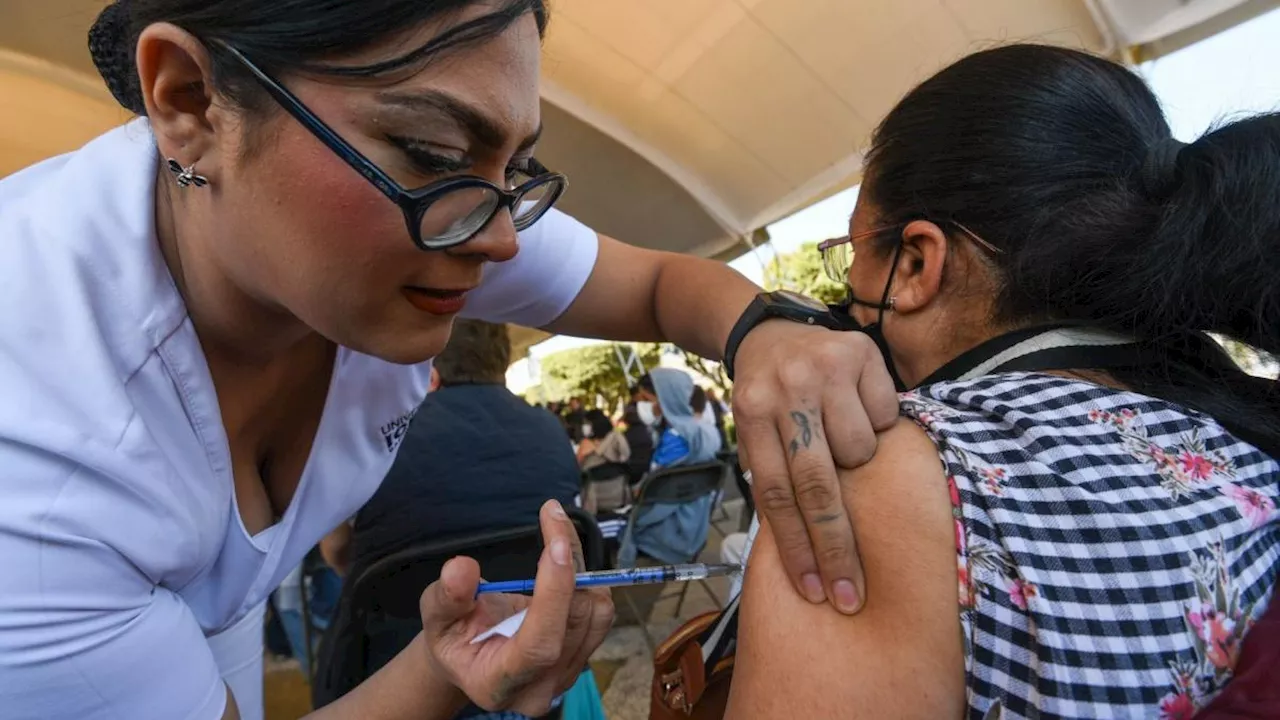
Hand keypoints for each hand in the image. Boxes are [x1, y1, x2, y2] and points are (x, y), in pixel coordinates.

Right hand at [419, 501, 613, 715]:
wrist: (470, 657)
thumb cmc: (452, 637)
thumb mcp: (436, 616)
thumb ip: (447, 596)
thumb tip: (461, 569)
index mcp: (497, 683)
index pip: (540, 644)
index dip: (553, 594)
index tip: (555, 544)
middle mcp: (539, 688)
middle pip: (574, 622)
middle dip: (567, 562)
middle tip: (553, 513)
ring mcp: (565, 676)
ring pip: (595, 613)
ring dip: (580, 565)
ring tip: (555, 533)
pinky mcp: (582, 657)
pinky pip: (599, 613)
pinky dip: (587, 576)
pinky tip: (563, 559)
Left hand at [732, 321, 897, 612]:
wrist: (769, 331)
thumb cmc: (766, 399)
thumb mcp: (752, 430)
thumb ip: (774, 474)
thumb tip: (805, 552)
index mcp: (751, 414)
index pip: (776, 494)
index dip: (797, 548)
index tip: (816, 592)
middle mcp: (786, 390)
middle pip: (818, 484)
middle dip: (836, 547)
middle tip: (852, 593)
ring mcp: (824, 368)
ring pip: (860, 451)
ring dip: (858, 461)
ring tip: (840, 438)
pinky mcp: (859, 352)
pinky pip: (884, 415)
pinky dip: (877, 422)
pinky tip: (856, 406)